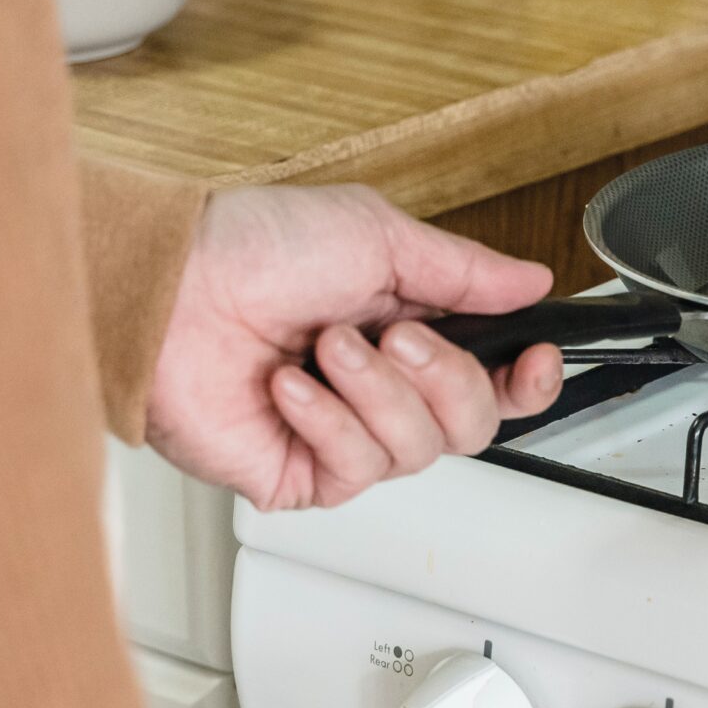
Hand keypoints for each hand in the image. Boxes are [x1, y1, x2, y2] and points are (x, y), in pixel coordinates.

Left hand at [145, 185, 565, 509]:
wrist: (170, 289)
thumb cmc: (252, 248)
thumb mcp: (378, 234)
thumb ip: (465, 270)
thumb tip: (531, 281)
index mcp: (409, 328)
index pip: (496, 379)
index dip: (529, 380)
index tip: (536, 358)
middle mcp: (381, 387)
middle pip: (473, 423)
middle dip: (444, 378)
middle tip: (397, 336)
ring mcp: (341, 433)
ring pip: (419, 449)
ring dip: (376, 391)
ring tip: (326, 347)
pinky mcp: (300, 473)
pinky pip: (356, 469)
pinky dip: (326, 420)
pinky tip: (290, 385)